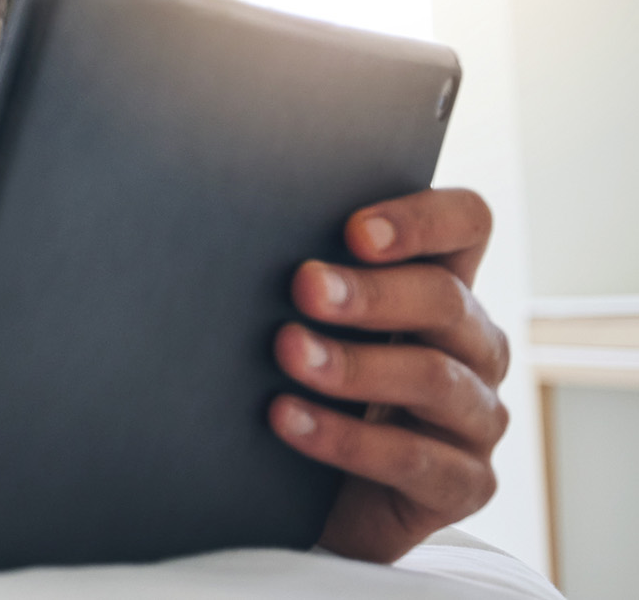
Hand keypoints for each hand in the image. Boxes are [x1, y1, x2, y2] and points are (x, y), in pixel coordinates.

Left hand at [270, 188, 508, 560]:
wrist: (307, 495)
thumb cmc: (307, 385)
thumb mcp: (309, 325)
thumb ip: (306, 281)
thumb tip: (237, 232)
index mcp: (443, 287)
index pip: (466, 225)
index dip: (422, 218)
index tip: (354, 229)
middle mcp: (474, 345)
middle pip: (445, 300)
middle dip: (370, 292)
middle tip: (304, 286)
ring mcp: (476, 417)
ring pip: (434, 378)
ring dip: (354, 364)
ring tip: (287, 352)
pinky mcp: (464, 484)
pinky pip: (414, 459)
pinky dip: (346, 439)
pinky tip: (287, 419)